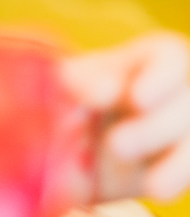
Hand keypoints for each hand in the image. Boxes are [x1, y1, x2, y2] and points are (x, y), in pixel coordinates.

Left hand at [62, 32, 189, 202]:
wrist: (71, 147)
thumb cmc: (72, 99)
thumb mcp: (69, 83)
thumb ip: (79, 81)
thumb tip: (101, 93)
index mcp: (150, 60)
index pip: (169, 58)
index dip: (159, 78)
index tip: (137, 99)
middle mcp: (176, 91)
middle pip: (187, 103)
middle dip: (154, 128)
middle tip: (117, 144)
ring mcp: (184, 129)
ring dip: (178, 162)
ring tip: (150, 184)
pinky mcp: (183, 163)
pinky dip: (176, 177)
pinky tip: (156, 189)